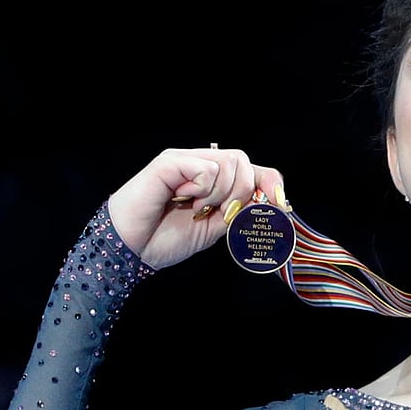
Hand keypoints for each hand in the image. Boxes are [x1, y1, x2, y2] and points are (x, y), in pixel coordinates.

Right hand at [106, 146, 285, 268]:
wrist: (131, 249)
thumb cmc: (165, 238)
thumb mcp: (215, 229)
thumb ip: (239, 213)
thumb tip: (269, 203)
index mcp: (213, 179)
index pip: (254, 168)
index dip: (271, 183)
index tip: (280, 203)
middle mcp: (200, 163)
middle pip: (244, 162)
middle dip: (243, 193)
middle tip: (221, 214)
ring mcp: (185, 160)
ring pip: (230, 163)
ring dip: (221, 194)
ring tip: (196, 208)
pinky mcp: (169, 162)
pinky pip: (206, 168)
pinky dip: (202, 190)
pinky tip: (182, 200)